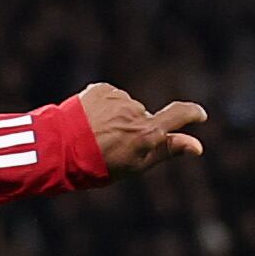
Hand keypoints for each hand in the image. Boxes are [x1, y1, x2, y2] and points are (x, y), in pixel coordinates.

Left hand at [77, 82, 206, 178]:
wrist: (55, 150)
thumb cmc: (96, 165)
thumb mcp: (135, 165)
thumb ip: (168, 150)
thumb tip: (198, 146)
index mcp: (148, 133)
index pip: (180, 114)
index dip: (192, 113)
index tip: (199, 115)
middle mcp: (136, 112)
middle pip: (144, 117)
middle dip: (134, 127)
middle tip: (110, 145)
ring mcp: (118, 99)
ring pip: (125, 107)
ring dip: (116, 117)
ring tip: (94, 134)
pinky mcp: (101, 89)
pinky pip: (110, 97)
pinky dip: (103, 106)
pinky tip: (88, 120)